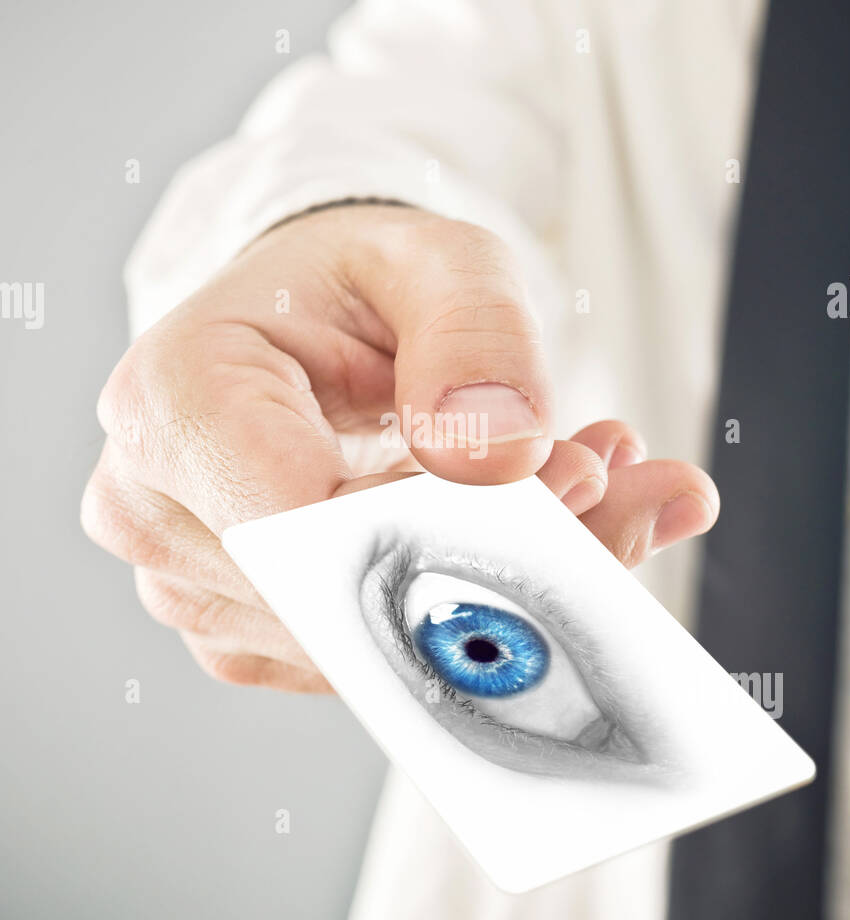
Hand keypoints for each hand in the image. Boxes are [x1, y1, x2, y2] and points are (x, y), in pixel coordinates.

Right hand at [81, 204, 717, 691]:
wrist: (304, 326)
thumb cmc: (351, 287)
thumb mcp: (436, 259)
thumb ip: (477, 337)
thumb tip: (504, 458)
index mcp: (175, 401)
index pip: (304, 517)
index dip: (446, 521)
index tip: (571, 478)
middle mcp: (158, 511)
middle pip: (344, 593)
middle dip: (504, 556)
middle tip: (621, 485)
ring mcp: (196, 591)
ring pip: (372, 644)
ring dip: (504, 586)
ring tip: (586, 490)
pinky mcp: (251, 637)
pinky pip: (376, 661)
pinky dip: (467, 611)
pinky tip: (528, 540)